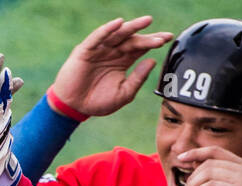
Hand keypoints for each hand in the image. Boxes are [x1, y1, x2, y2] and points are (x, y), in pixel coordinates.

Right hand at [51, 16, 172, 117]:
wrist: (73, 108)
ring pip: (118, 34)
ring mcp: (100, 50)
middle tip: (162, 37)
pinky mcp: (86, 51)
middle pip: (132, 39)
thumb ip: (137, 79)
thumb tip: (152, 61)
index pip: (141, 47)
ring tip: (147, 21)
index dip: (154, 42)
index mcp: (123, 61)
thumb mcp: (123, 94)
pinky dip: (107, 30)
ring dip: (132, 27)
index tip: (168, 39)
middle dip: (147, 37)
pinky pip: (97, 37)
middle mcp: (113, 52)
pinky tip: (118, 24)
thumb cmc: (97, 102)